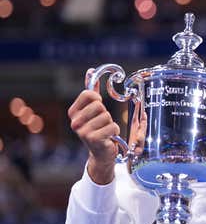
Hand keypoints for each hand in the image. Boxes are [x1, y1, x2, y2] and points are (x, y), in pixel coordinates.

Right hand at [67, 69, 119, 184]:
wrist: (101, 152)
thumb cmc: (98, 128)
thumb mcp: (93, 109)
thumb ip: (92, 91)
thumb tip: (90, 71)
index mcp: (73, 112)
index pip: (89, 94)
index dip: (97, 99)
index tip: (97, 108)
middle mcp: (74, 122)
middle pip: (99, 105)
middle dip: (105, 114)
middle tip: (101, 124)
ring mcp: (82, 132)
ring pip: (107, 116)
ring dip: (110, 123)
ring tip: (105, 131)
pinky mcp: (93, 139)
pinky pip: (112, 126)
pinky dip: (114, 131)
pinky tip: (108, 137)